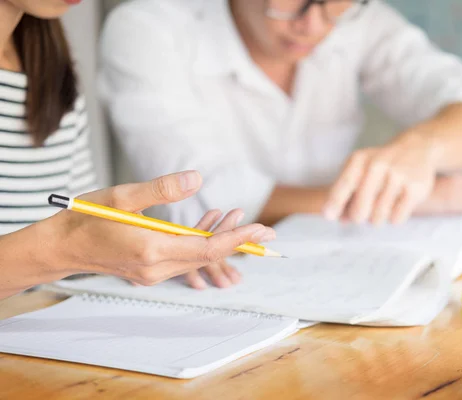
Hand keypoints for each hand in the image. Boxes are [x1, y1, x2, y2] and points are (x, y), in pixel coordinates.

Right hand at [44, 171, 274, 285]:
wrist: (60, 247)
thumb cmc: (87, 218)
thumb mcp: (123, 196)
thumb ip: (162, 189)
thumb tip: (197, 179)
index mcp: (151, 249)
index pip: (208, 248)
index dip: (238, 238)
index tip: (262, 229)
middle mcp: (155, 268)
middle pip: (207, 255)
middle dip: (234, 237)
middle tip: (260, 224)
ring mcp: (152, 273)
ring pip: (196, 258)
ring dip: (218, 238)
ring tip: (234, 214)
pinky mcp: (149, 271)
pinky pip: (183, 258)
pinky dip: (198, 242)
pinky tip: (207, 222)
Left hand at [322, 132, 437, 224]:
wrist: (417, 147)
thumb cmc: (380, 165)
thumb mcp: (360, 169)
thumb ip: (346, 192)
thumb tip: (336, 218)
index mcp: (360, 160)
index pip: (345, 184)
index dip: (335, 202)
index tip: (328, 216)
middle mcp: (379, 165)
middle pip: (360, 208)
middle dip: (358, 217)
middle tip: (360, 215)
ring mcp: (398, 176)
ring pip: (378, 216)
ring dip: (376, 219)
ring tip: (380, 208)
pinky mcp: (415, 188)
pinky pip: (396, 218)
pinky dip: (393, 218)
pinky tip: (396, 206)